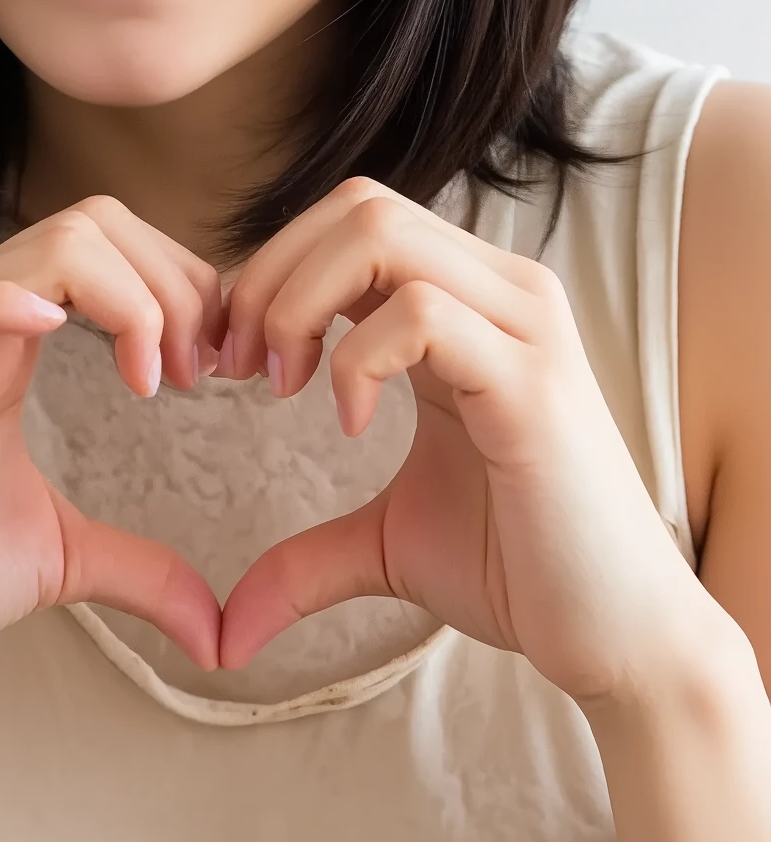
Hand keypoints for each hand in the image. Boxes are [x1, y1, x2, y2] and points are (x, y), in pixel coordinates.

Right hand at [0, 200, 224, 725]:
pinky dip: (13, 304)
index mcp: (5, 335)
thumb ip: (141, 571)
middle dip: (173, 283)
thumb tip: (220, 634)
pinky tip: (62, 333)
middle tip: (201, 373)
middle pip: (96, 224)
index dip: (183, 287)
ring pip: (50, 247)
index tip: (218, 369)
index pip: (111, 246)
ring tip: (156, 378)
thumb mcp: (58, 559)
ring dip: (133, 298)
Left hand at [217, 177, 698, 705]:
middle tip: (241, 366)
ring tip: (283, 386)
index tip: (234, 357)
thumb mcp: (388, 544)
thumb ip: (306, 557)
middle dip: (273, 274)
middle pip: (359, 205)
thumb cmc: (519, 572)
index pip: (356, 216)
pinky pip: (420, 314)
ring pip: (382, 235)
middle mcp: (502, 293)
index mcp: (468, 304)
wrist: (615, 637)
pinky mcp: (533, 382)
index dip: (275, 268)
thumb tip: (225, 630)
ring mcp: (524, 328)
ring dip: (299, 302)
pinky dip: (357, 359)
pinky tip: (347, 422)